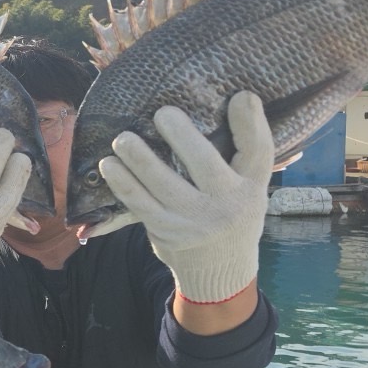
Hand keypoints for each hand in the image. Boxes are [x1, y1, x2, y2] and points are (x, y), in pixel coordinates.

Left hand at [99, 91, 272, 302]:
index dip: (251, 123)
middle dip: (182, 136)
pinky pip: (138, 203)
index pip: (258, 152)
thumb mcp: (248, 189)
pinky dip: (122, 183)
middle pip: (205, 164)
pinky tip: (109, 165)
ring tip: (123, 138)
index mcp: (252, 187)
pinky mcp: (165, 231)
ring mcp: (194, 220)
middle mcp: (228, 204)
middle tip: (162, 112)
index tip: (240, 96)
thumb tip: (236, 100)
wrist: (219, 272)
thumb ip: (240, 155)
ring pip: (163, 183)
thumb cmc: (230, 215)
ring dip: (139, 158)